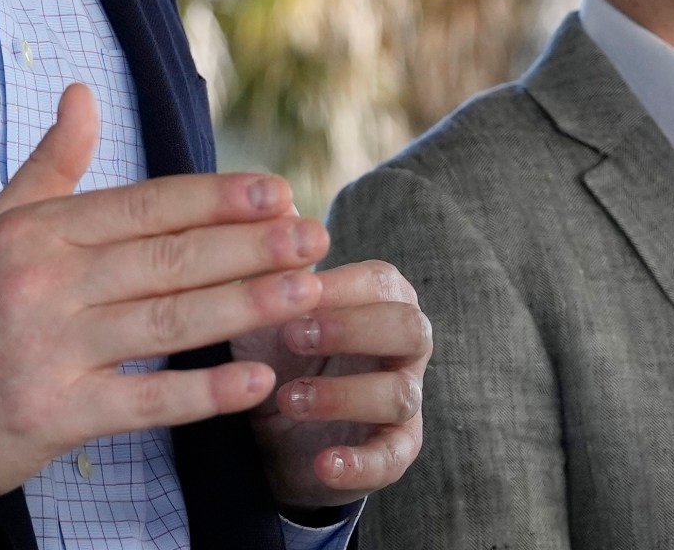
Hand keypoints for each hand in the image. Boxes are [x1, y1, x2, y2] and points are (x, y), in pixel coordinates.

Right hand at [0, 83, 331, 510]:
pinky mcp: (54, 413)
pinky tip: (255, 379)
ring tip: (305, 292)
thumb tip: (82, 95)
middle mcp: (44, 282)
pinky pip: (143, 400)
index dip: (216, 198)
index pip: (144, 206)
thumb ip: (49, 167)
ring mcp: (49, 349)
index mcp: (36, 232)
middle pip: (167, 258)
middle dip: (250, 246)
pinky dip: (202, 392)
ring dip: (244, 306)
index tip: (276, 191)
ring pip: (165, 321)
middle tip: (314, 237)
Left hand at [233, 258, 430, 509]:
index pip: (381, 282)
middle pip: (409, 329)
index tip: (294, 291)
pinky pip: (392, 458)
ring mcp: (403, 399)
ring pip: (400, 394)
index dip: (341, 287)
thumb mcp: (264, 309)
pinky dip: (360, 464)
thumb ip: (273, 265)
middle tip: (292, 337)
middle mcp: (404, 347)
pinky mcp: (392, 451)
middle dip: (353, 331)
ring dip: (343, 396)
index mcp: (381, 300)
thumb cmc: (274, 349)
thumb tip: (276, 209)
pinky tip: (324, 464)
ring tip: (287, 399)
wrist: (264, 426)